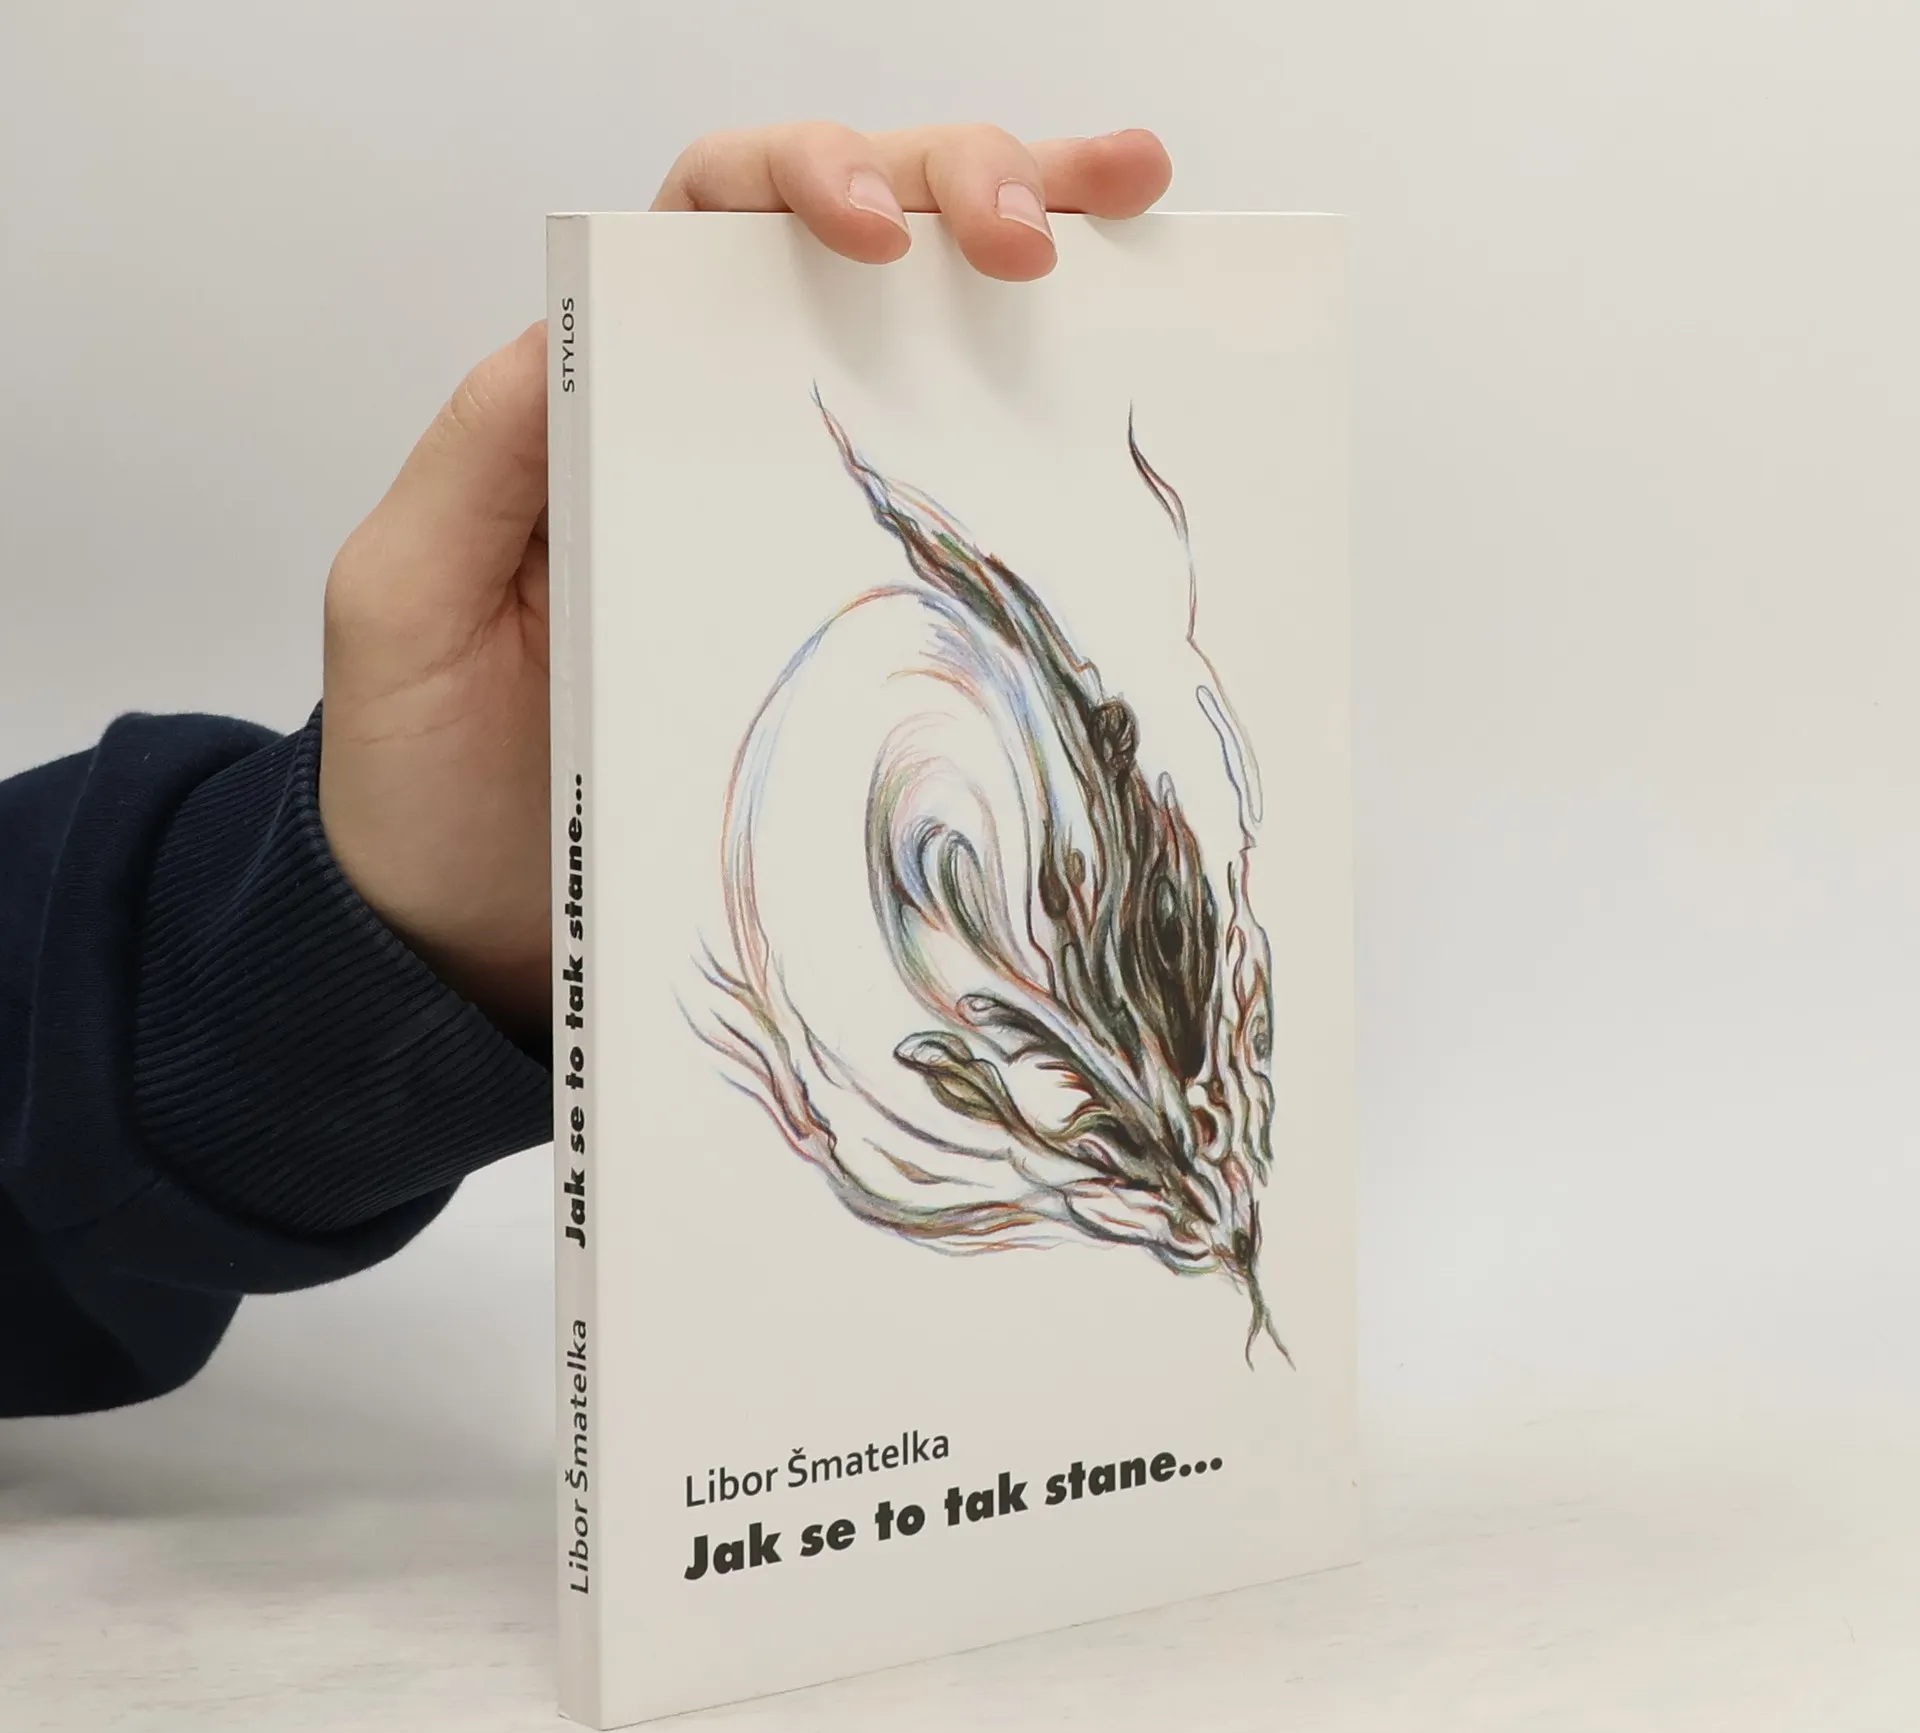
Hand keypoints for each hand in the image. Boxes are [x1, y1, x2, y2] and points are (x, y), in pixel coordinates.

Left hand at [318, 124, 1172, 1036]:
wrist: (480, 944)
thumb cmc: (427, 782)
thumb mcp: (407, 605)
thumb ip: (477, 460)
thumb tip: (575, 332)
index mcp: (602, 403)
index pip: (711, 229)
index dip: (802, 179)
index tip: (878, 229)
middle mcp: (708, 440)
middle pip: (842, 251)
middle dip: (956, 184)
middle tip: (1040, 223)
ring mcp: (791, 528)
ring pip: (922, 347)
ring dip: (1034, 253)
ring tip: (1126, 214)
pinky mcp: (856, 631)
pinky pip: (956, 515)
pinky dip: (1045, 436)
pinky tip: (1119, 383)